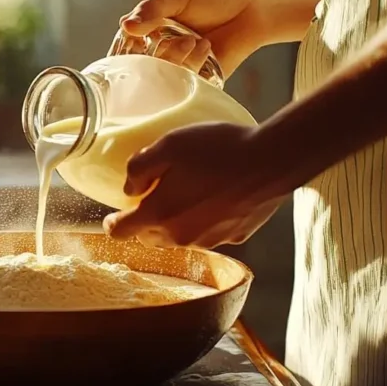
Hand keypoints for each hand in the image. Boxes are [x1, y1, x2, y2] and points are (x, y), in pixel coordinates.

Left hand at [102, 122, 290, 248]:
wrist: (273, 161)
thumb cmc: (217, 150)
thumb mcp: (168, 145)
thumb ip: (138, 168)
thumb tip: (129, 188)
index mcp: (160, 215)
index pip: (121, 232)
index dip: (113, 224)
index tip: (113, 216)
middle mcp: (182, 237)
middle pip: (150, 238)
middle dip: (145, 222)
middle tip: (153, 197)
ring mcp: (210, 240)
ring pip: (180, 238)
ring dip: (176, 222)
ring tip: (189, 192)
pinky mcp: (235, 237)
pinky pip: (210, 233)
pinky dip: (206, 220)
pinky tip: (218, 197)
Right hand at [120, 0, 322, 76]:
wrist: (256, 6)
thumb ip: (152, 10)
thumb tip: (125, 26)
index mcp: (152, 29)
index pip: (126, 45)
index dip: (123, 47)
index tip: (131, 41)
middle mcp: (163, 50)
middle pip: (140, 65)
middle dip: (150, 54)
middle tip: (165, 40)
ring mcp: (181, 65)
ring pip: (161, 76)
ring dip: (173, 57)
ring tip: (192, 39)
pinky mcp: (201, 79)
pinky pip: (185, 83)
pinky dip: (192, 65)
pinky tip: (207, 46)